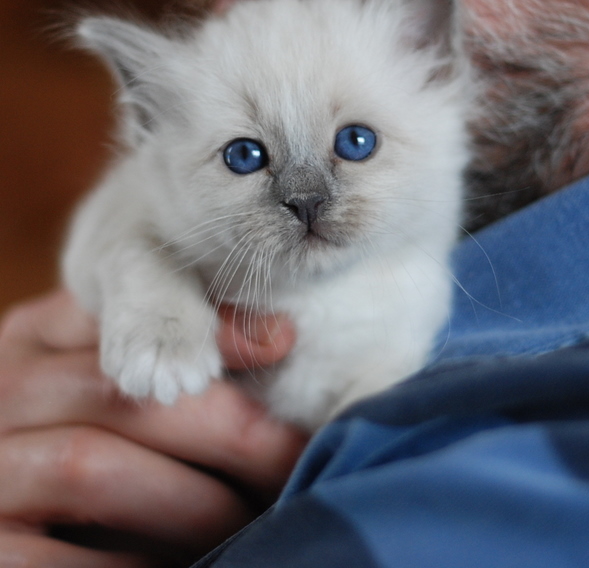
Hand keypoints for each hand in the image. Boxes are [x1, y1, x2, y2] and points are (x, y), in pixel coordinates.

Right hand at [0, 290, 303, 566]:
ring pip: (93, 468)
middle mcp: (3, 394)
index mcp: (37, 339)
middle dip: (225, 430)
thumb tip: (278, 335)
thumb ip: (183, 347)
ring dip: (192, 502)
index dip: (209, 332)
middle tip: (291, 456)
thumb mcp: (127, 380)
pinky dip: (138, 564)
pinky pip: (64, 559)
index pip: (121, 314)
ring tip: (251, 517)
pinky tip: (193, 560)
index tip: (283, 344)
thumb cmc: (99, 435)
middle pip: (119, 396)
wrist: (30, 501)